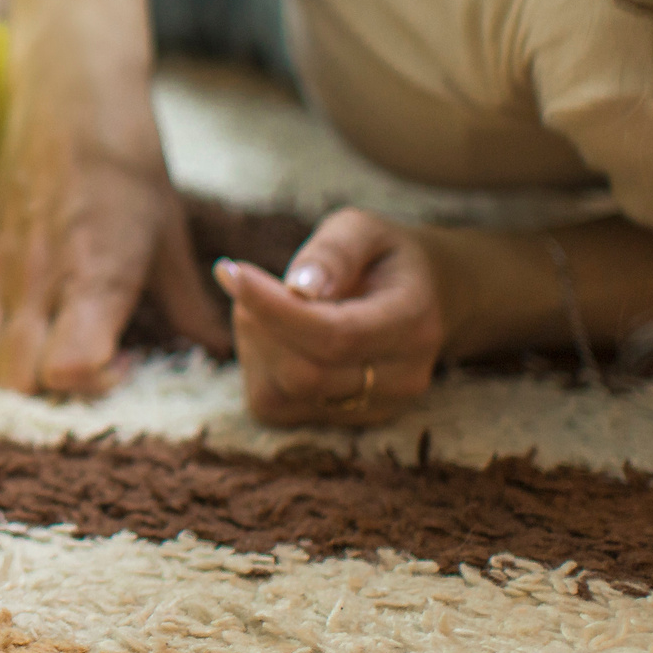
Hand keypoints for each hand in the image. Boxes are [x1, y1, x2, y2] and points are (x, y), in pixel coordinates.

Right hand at [0, 130, 230, 395]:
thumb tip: (219, 348)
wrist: (70, 103)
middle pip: (20, 379)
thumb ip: (188, 305)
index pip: (68, 369)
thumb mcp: (170, 238)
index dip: (97, 382)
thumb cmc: (129, 167)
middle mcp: (38, 282)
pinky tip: (33, 312)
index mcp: (93, 279)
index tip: (127, 360)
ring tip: (56, 338)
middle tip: (92, 352)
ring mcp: (1, 270)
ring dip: (18, 364)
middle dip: (55, 385)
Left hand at [216, 207, 444, 426]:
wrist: (422, 299)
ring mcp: (375, 407)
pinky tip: (272, 335)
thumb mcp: (363, 230)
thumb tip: (298, 289)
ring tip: (262, 303)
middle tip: (245, 279)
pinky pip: (275, 406)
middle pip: (304, 372)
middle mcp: (402, 376)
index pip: (336, 335)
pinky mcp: (341, 423)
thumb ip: (334, 252)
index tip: (230, 271)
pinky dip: (258, 367)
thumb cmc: (382, 256)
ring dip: (255, 344)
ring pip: (283, 393)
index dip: (273, 308)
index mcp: (413, 323)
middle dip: (258, 323)